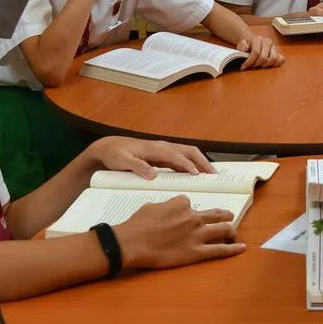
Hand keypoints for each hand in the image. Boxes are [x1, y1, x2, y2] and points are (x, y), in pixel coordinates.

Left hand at [87, 136, 214, 178]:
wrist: (109, 148)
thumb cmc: (115, 154)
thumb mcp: (123, 161)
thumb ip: (138, 167)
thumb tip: (153, 175)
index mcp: (154, 148)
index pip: (176, 156)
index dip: (187, 165)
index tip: (197, 174)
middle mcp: (162, 147)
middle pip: (188, 151)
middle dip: (202, 161)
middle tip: (213, 174)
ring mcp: (164, 151)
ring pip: (187, 154)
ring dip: (200, 163)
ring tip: (211, 175)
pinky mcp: (162, 156)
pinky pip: (181, 159)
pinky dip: (192, 165)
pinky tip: (196, 175)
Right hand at [115, 195, 244, 269]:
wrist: (132, 243)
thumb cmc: (136, 225)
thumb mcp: (151, 207)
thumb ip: (166, 207)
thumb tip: (170, 210)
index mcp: (181, 204)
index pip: (190, 203)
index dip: (188, 209)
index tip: (184, 215)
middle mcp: (193, 217)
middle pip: (216, 213)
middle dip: (223, 214)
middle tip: (227, 216)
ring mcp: (197, 234)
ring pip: (223, 229)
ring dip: (230, 230)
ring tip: (233, 232)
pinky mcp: (196, 252)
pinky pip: (220, 250)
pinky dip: (233, 249)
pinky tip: (242, 248)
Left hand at [237, 35, 284, 69]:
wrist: (253, 42)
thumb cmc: (247, 45)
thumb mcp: (241, 44)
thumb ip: (242, 46)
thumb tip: (245, 48)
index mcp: (258, 39)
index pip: (256, 52)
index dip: (249, 61)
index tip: (243, 67)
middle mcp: (267, 41)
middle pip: (264, 57)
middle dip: (256, 64)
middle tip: (251, 66)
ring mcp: (274, 46)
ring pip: (273, 59)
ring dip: (266, 65)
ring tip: (259, 66)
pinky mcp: (278, 52)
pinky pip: (280, 59)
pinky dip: (275, 64)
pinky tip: (267, 65)